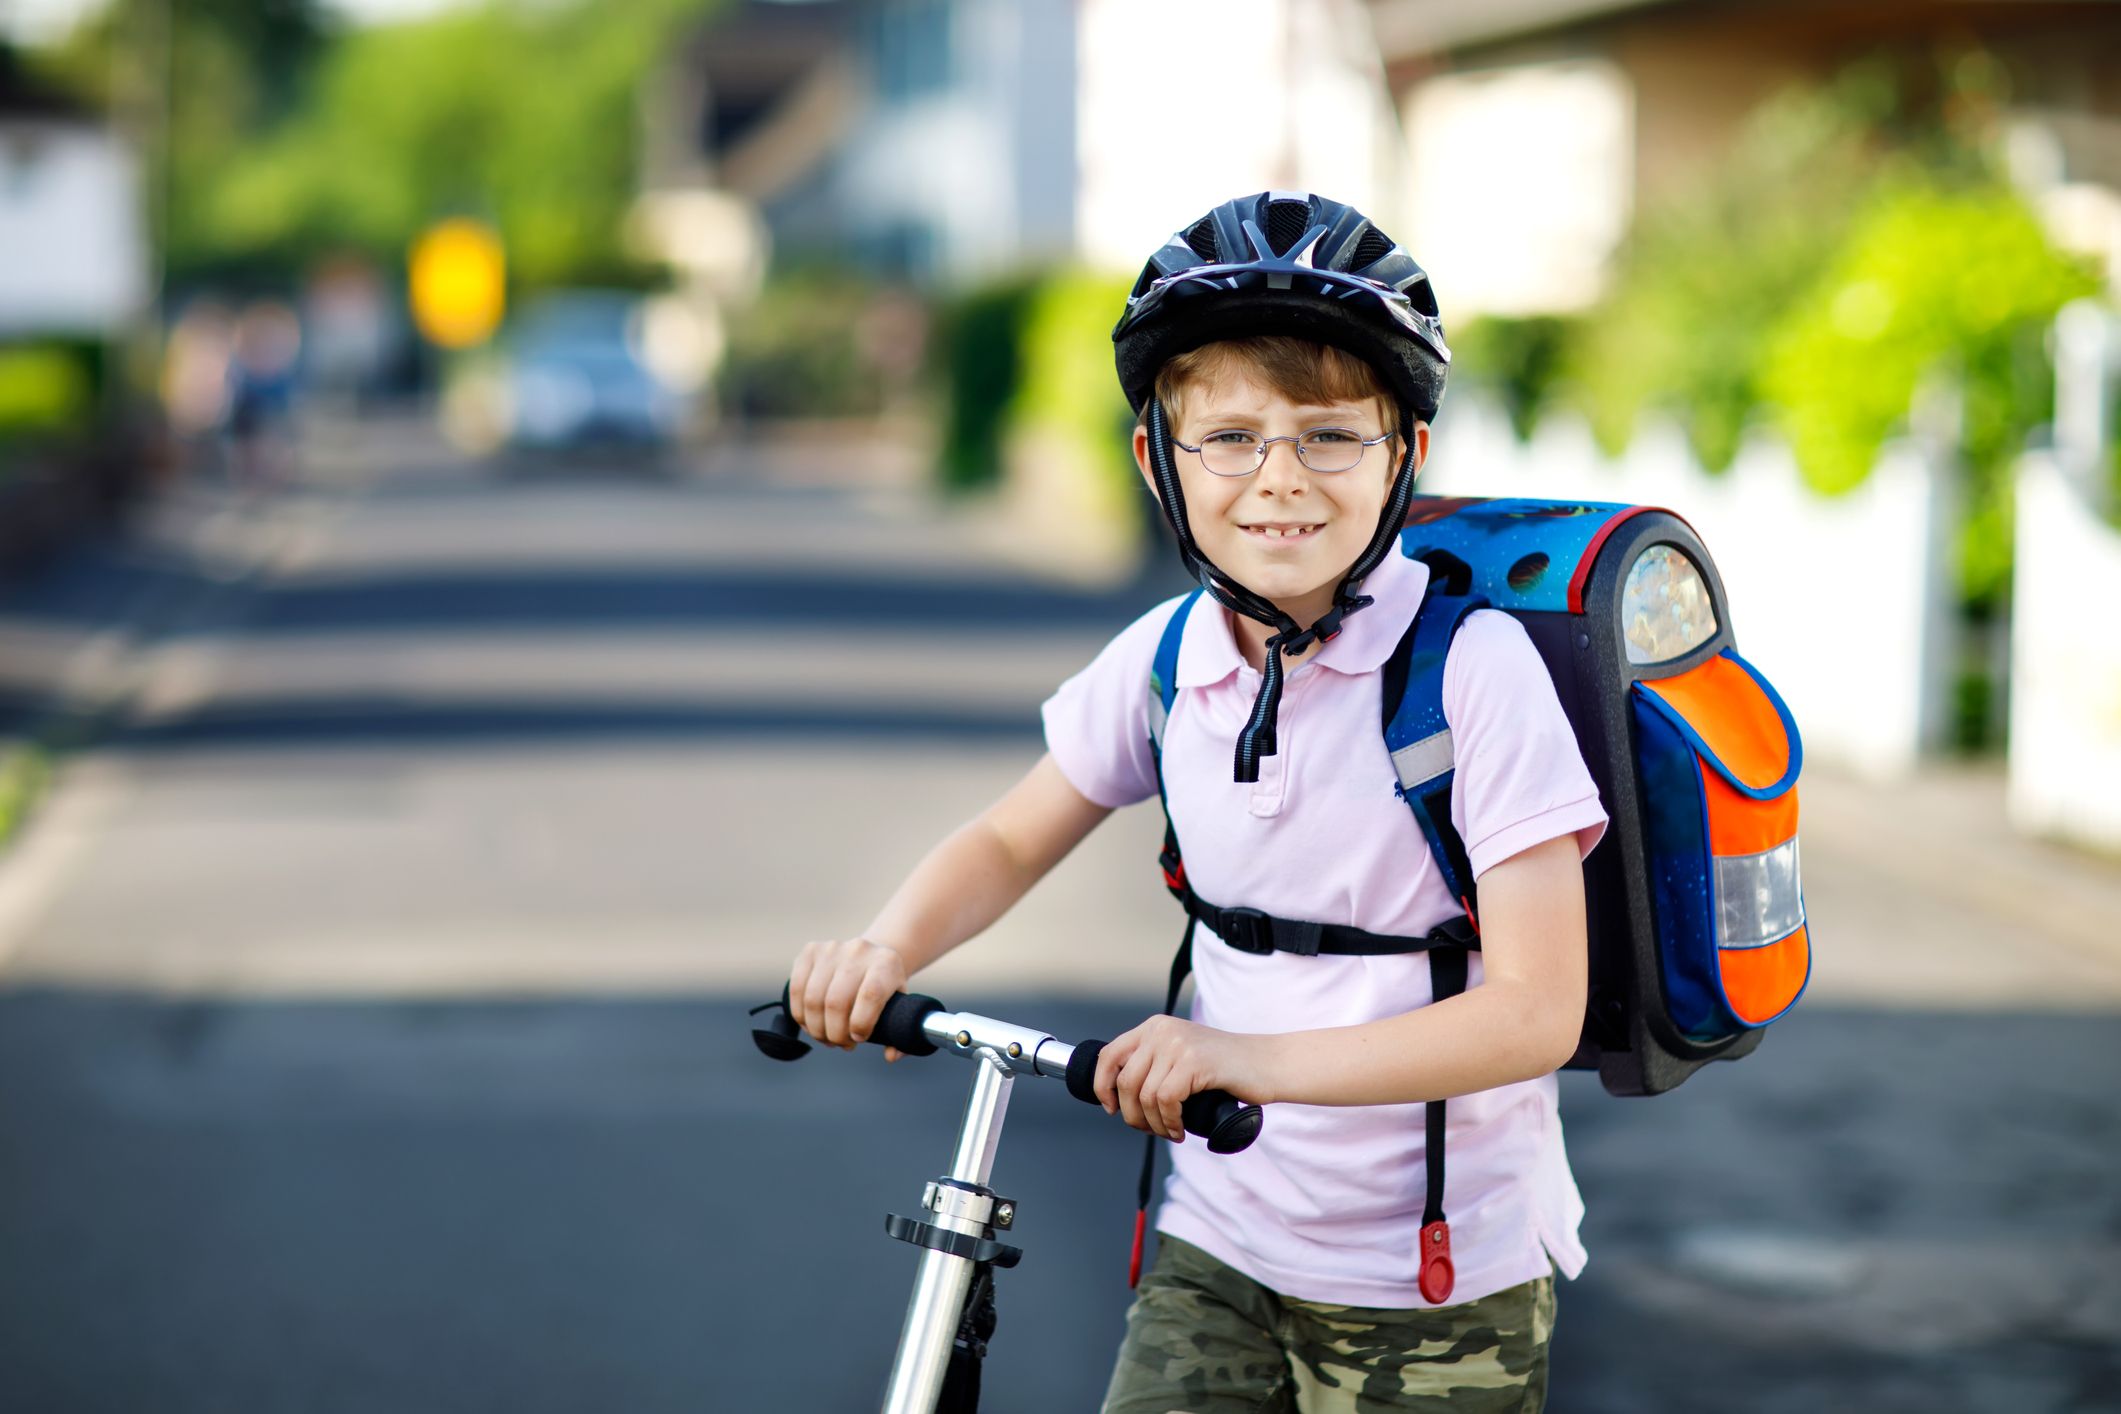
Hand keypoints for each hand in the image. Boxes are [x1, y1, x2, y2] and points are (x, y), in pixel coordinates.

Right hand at [789, 938, 909, 1058]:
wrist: (870, 956)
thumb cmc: (885, 989)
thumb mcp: (901, 1007)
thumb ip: (901, 1034)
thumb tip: (890, 1056)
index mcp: (887, 963)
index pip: (871, 995)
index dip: (861, 1024)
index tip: (859, 1039)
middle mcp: (859, 950)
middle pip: (836, 1002)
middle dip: (835, 1034)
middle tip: (840, 1043)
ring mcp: (832, 948)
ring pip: (813, 999)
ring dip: (816, 1028)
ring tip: (825, 1037)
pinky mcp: (810, 951)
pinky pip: (796, 990)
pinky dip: (800, 1015)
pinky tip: (810, 1024)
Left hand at [1094, 1015, 1264, 1142]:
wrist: (1268, 1064)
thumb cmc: (1226, 1069)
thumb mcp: (1182, 1057)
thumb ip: (1154, 1065)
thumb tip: (1119, 1097)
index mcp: (1154, 1027)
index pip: (1109, 1055)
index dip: (1103, 1086)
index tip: (1111, 1108)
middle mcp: (1162, 1031)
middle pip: (1125, 1082)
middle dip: (1132, 1115)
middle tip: (1149, 1130)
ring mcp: (1178, 1044)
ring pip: (1145, 1096)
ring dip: (1154, 1124)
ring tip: (1169, 1132)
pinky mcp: (1194, 1062)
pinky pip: (1165, 1102)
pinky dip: (1169, 1123)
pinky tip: (1179, 1130)